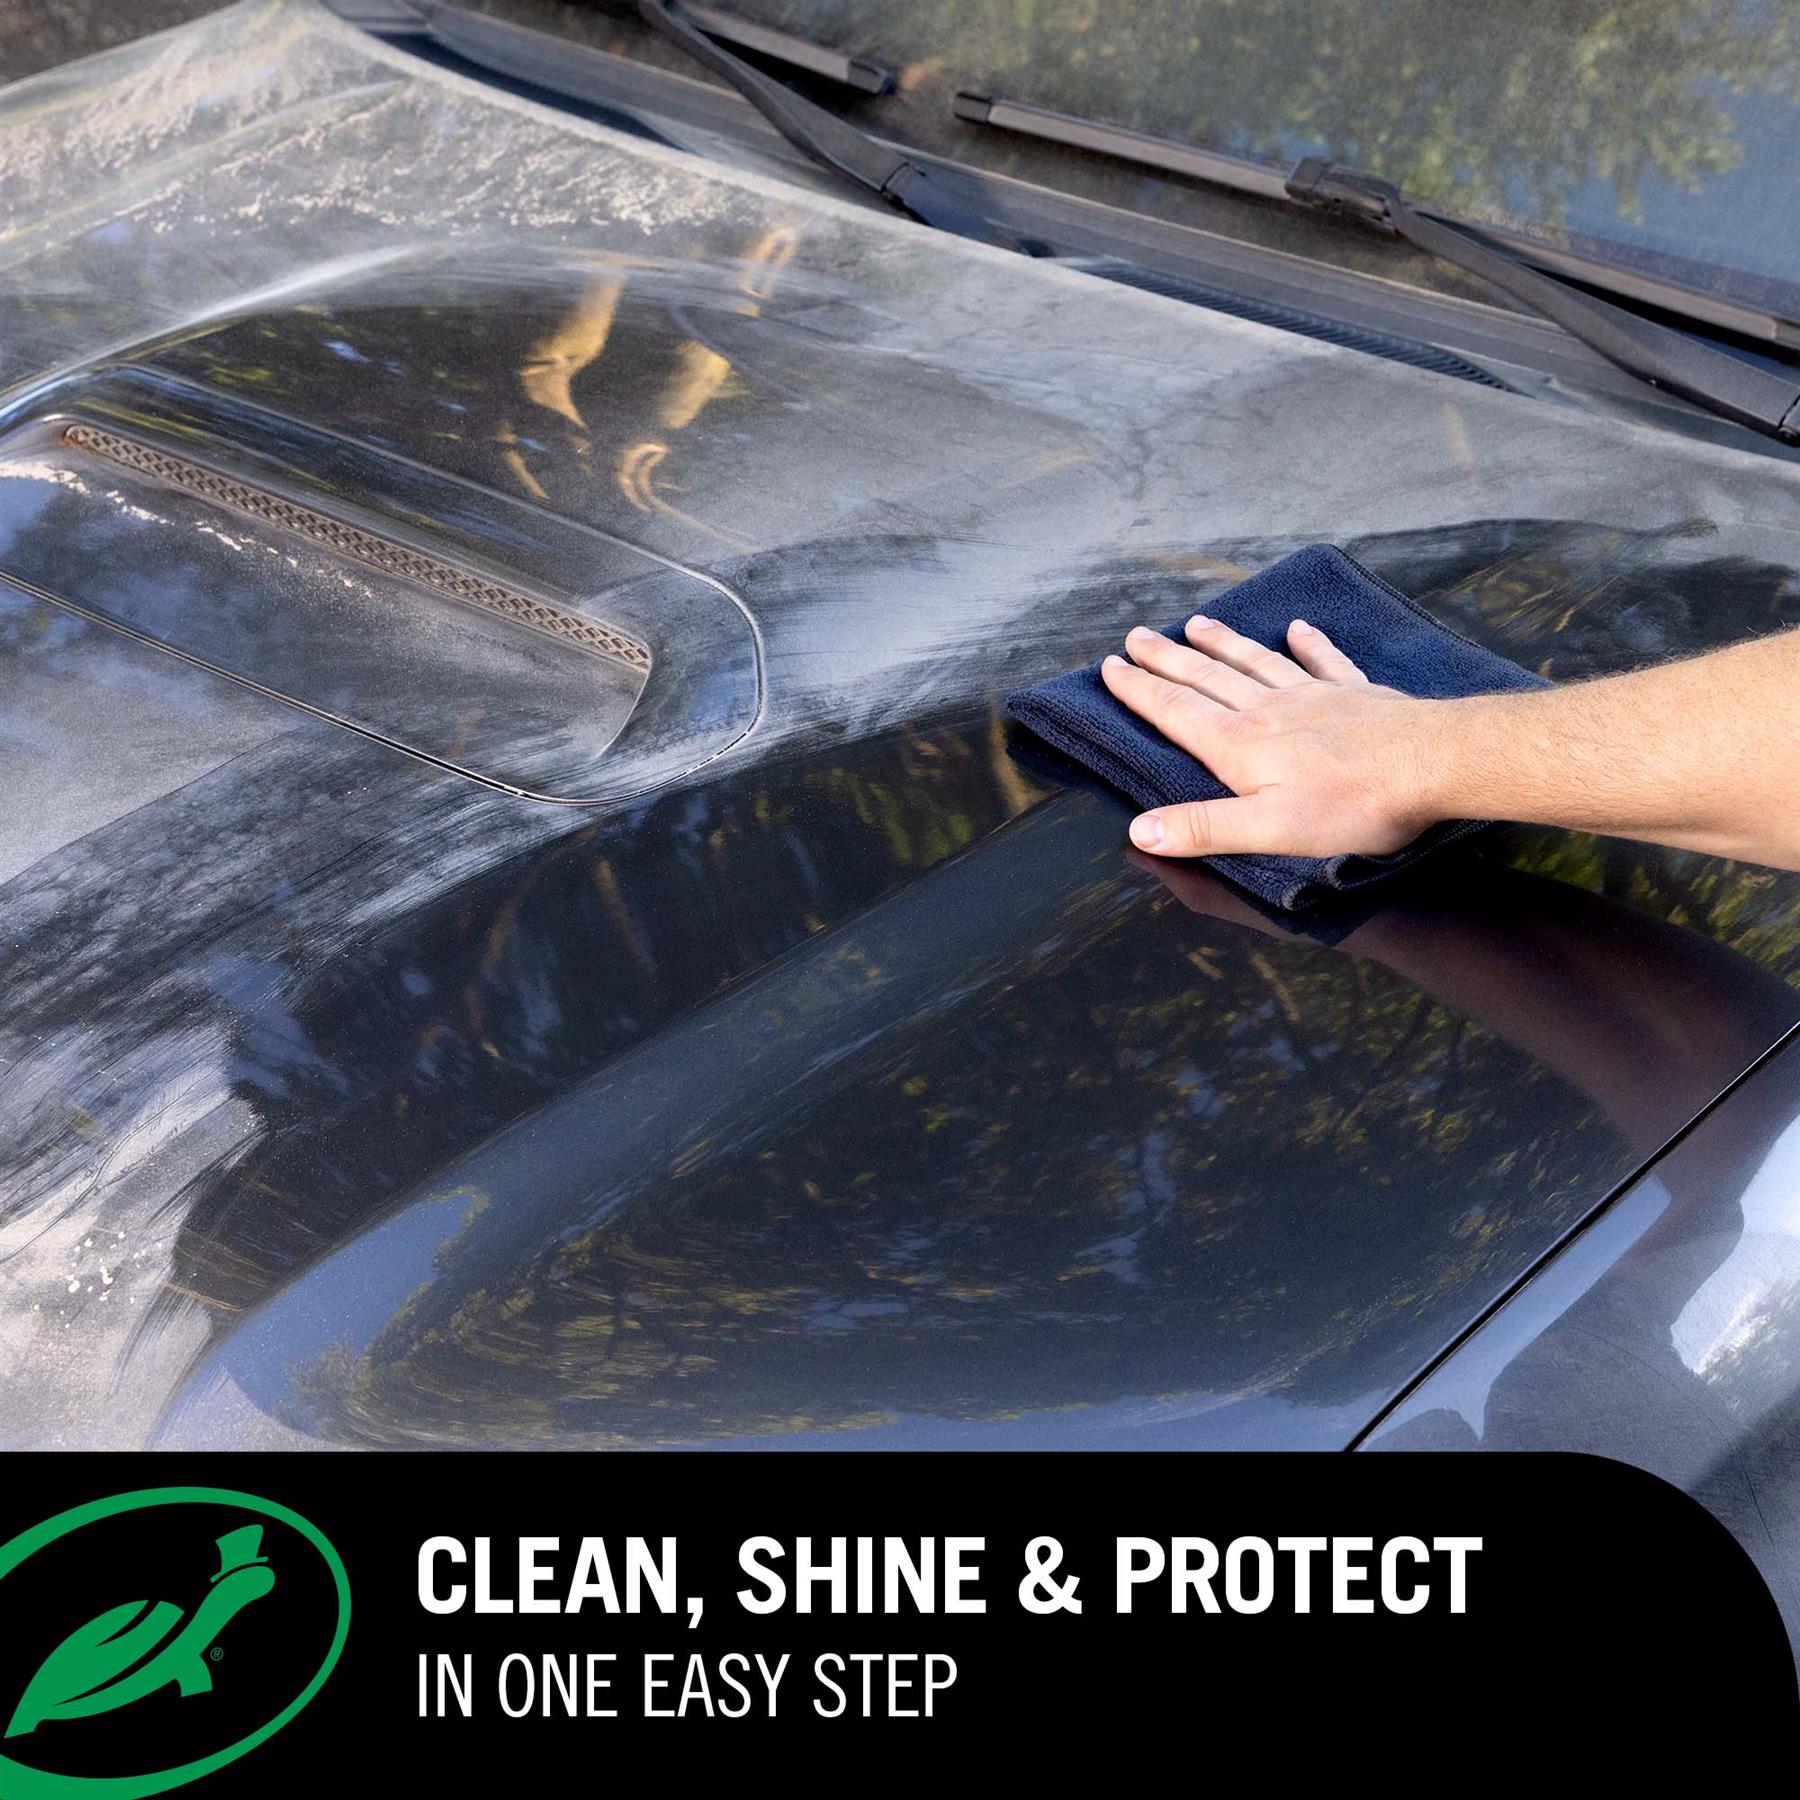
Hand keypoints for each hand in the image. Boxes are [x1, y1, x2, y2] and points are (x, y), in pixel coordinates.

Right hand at [1101, 614, 1445, 858]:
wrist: (1431, 765)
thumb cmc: (1351, 804)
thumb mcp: (1267, 830)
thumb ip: (1203, 828)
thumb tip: (1139, 831)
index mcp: (1240, 745)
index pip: (1176, 712)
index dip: (1140, 691)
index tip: (1111, 668)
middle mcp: (1268, 710)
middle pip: (1207, 678)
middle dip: (1166, 659)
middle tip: (1136, 636)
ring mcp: (1313, 696)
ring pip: (1255, 662)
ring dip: (1222, 643)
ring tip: (1195, 624)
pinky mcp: (1355, 694)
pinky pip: (1324, 661)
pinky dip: (1308, 644)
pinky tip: (1298, 628)